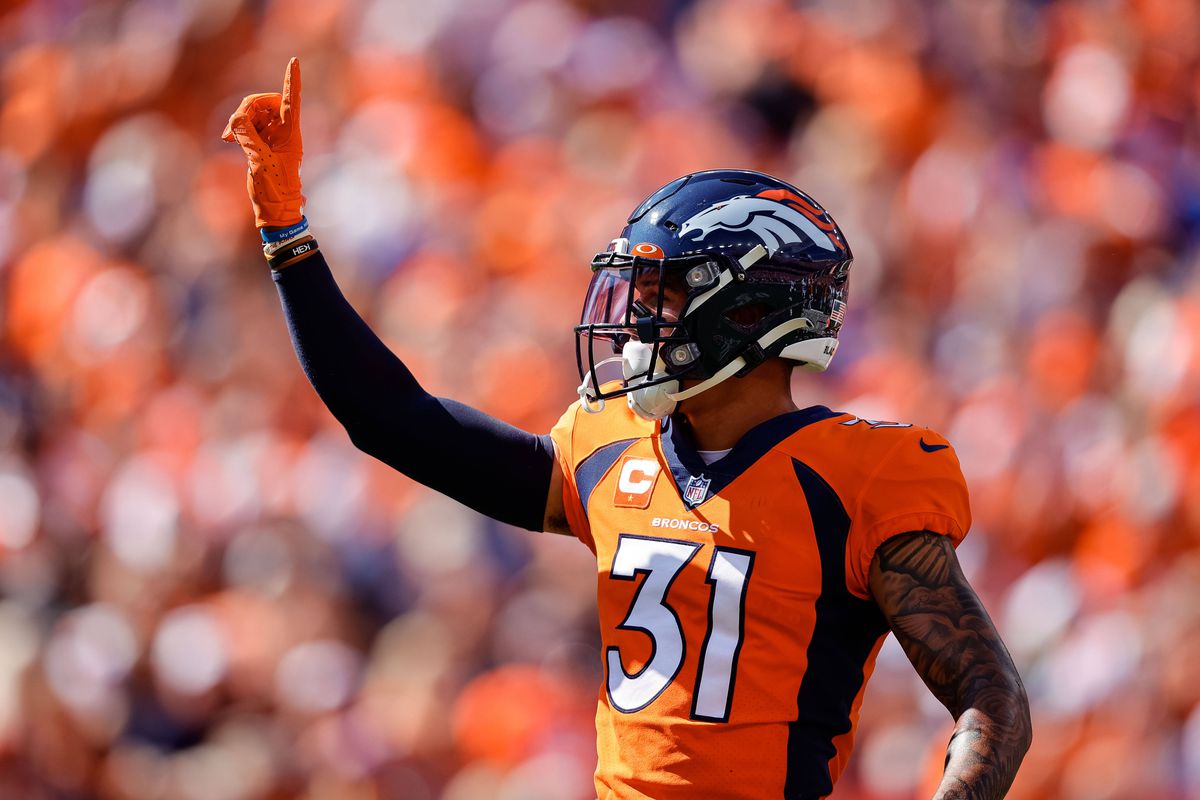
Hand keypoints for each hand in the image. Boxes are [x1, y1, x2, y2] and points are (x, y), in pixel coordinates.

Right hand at [222, 57, 303, 227]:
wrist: (275, 210)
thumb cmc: (275, 190)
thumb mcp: (260, 163)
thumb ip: (248, 138)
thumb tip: (236, 119)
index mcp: (291, 135)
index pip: (291, 101)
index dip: (291, 80)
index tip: (293, 61)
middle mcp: (283, 132)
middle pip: (266, 103)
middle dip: (248, 107)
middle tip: (233, 127)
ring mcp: (271, 137)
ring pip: (254, 113)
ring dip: (239, 119)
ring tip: (229, 137)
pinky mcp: (259, 143)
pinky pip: (246, 125)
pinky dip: (236, 127)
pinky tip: (228, 138)